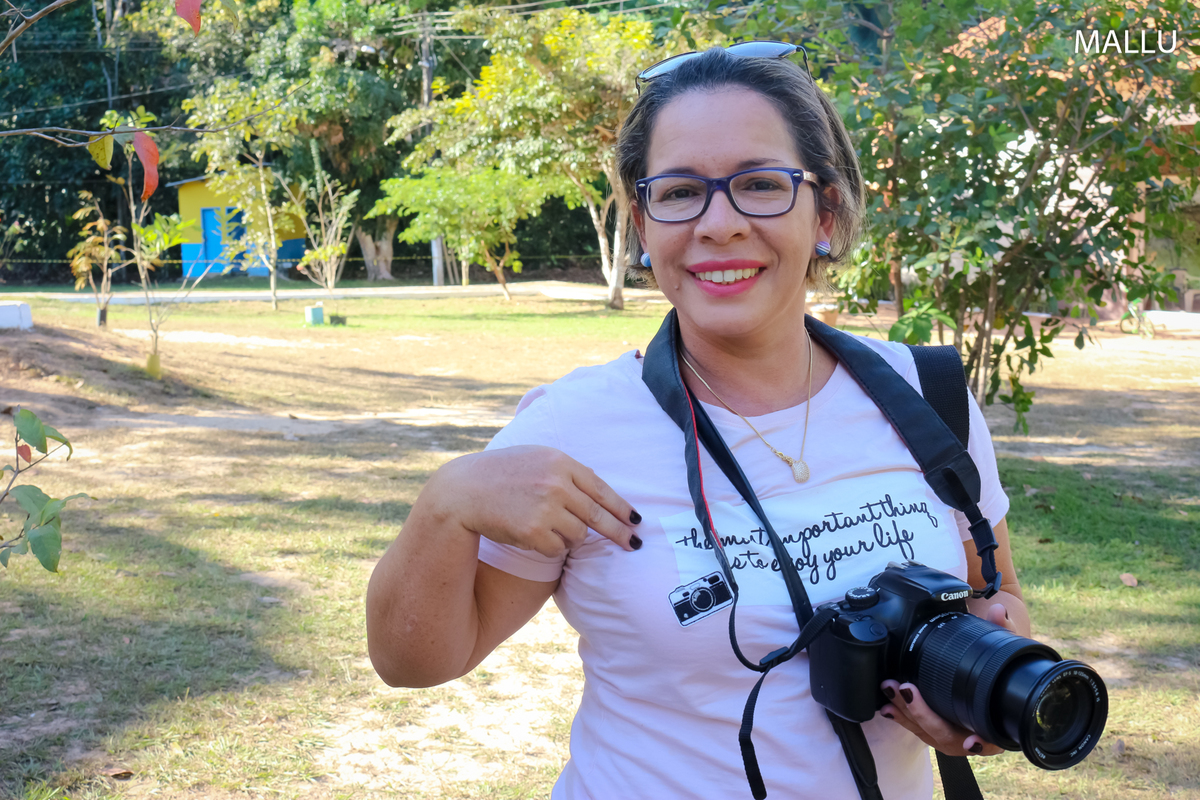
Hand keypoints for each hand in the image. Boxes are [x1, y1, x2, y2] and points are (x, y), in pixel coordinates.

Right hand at [438, 445, 641, 556]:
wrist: (464, 491)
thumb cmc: (502, 474)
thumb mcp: (536, 458)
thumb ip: (566, 471)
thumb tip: (599, 491)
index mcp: (560, 462)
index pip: (601, 488)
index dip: (621, 507)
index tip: (636, 520)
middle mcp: (557, 483)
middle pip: (598, 515)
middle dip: (620, 533)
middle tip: (635, 545)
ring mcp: (546, 508)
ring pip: (578, 535)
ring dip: (570, 537)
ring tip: (547, 527)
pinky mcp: (533, 531)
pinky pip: (558, 548)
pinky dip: (552, 547)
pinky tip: (534, 536)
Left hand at [879, 603, 1013, 755]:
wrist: (991, 683)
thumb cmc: (999, 672)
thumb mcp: (1005, 651)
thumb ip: (1003, 630)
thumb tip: (999, 611)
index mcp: (997, 724)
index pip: (991, 740)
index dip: (981, 741)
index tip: (970, 740)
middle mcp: (975, 735)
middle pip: (949, 737)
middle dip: (925, 716)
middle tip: (906, 690)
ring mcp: (952, 734)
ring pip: (929, 734)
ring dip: (907, 714)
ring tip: (890, 692)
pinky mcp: (934, 728)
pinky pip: (917, 728)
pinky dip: (902, 718)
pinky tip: (887, 707)